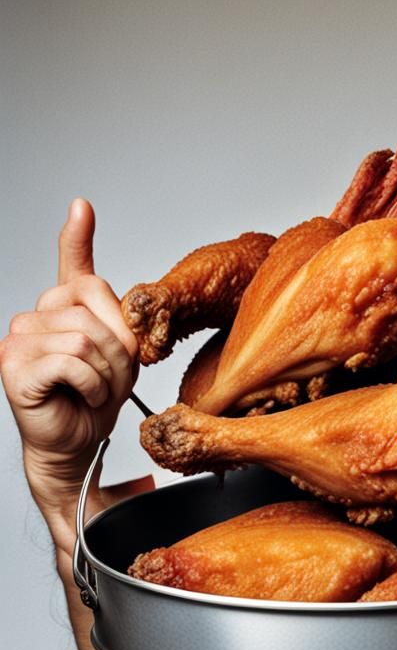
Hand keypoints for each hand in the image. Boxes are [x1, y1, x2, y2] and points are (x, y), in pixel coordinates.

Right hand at [0, 199, 137, 508]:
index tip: (82, 207)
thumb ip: (117, 320)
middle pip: (93, 308)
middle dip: (119, 351)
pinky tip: (81, 396)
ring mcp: (20, 339)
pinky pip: (72, 361)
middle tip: (110, 379)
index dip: (77, 237)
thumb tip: (127, 299)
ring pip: (86, 338)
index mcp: (63, 310)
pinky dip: (91, 385)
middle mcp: (35, 317)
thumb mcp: (119, 353)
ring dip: (107, 373)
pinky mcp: (15, 365)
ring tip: (96, 391)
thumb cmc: (96, 398)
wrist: (77, 442)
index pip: (71, 265)